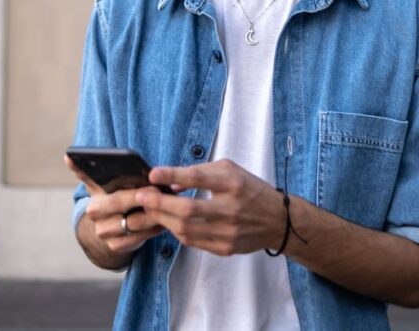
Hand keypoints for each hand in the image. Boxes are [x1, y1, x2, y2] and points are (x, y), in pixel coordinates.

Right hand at [64, 155, 163, 258]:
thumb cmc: (120, 195)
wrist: (113, 228)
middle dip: (140, 195)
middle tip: (157, 190)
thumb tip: (70, 156)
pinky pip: (137, 238)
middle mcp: (94, 210)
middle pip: (118, 201)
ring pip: (131, 222)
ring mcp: (103, 230)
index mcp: (94, 189)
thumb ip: (101, 167)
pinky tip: (163, 222)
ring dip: (151, 214)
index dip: (79, 166)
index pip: (84, 174)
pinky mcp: (114, 245)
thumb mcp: (111, 180)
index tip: (76, 156)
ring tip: (166, 206)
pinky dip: (151, 230)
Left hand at [137, 159, 285, 256]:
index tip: (153, 174)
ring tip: (150, 209)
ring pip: (187, 229)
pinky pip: (193, 241)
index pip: (201, 179)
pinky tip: (169, 222)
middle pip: (189, 210)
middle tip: (141, 197)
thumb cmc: (250, 190)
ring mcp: (229, 232)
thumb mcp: (229, 170)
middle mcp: (232, 209)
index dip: (175, 176)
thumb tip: (169, 182)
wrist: (278, 220)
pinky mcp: (225, 248)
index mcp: (234, 184)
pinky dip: (177, 231)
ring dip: (163, 219)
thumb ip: (199, 172)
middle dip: (160, 204)